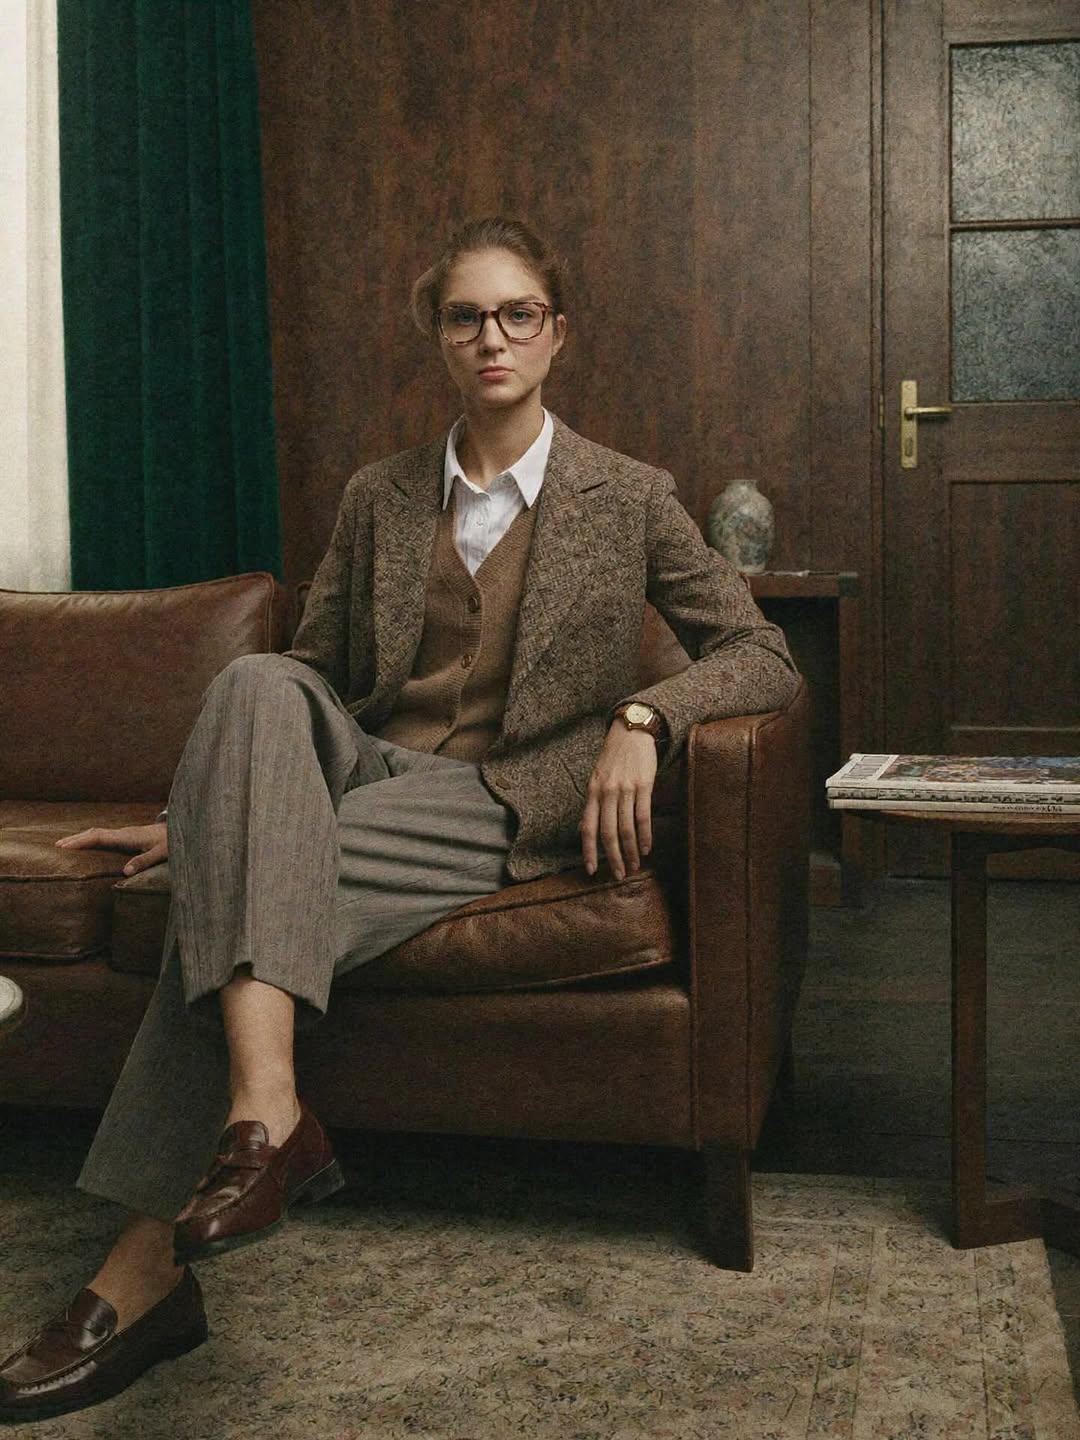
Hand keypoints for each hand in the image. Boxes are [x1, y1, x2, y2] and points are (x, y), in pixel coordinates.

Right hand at [55, 822, 168, 876]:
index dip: (81, 841)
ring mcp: (125, 833)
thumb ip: (144, 861)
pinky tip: (87, 844)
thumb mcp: (161, 853)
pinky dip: (91, 838)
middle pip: (95, 832)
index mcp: (128, 836)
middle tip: (57, 846)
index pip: (99, 836)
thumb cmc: (172, 841)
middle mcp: (124, 833)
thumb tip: (124, 872)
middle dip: (76, 838)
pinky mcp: (127, 836)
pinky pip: (105, 835)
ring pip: (98, 832)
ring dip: (82, 837)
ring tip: (65, 845)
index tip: (65, 846)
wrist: (182, 829)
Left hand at [580, 724, 657, 879]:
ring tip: (635, 866)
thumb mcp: (596, 778)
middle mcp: (606, 792)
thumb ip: (593, 804)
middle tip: (619, 875)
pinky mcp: (643, 785)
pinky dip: (645, 835)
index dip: (589, 851)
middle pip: (608, 833)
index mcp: (592, 792)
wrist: (632, 731)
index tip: (591, 871)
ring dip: (631, 851)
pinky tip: (647, 848)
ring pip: (626, 828)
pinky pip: (643, 816)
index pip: (588, 828)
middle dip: (613, 858)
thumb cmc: (613, 758)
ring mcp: (625, 789)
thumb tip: (586, 830)